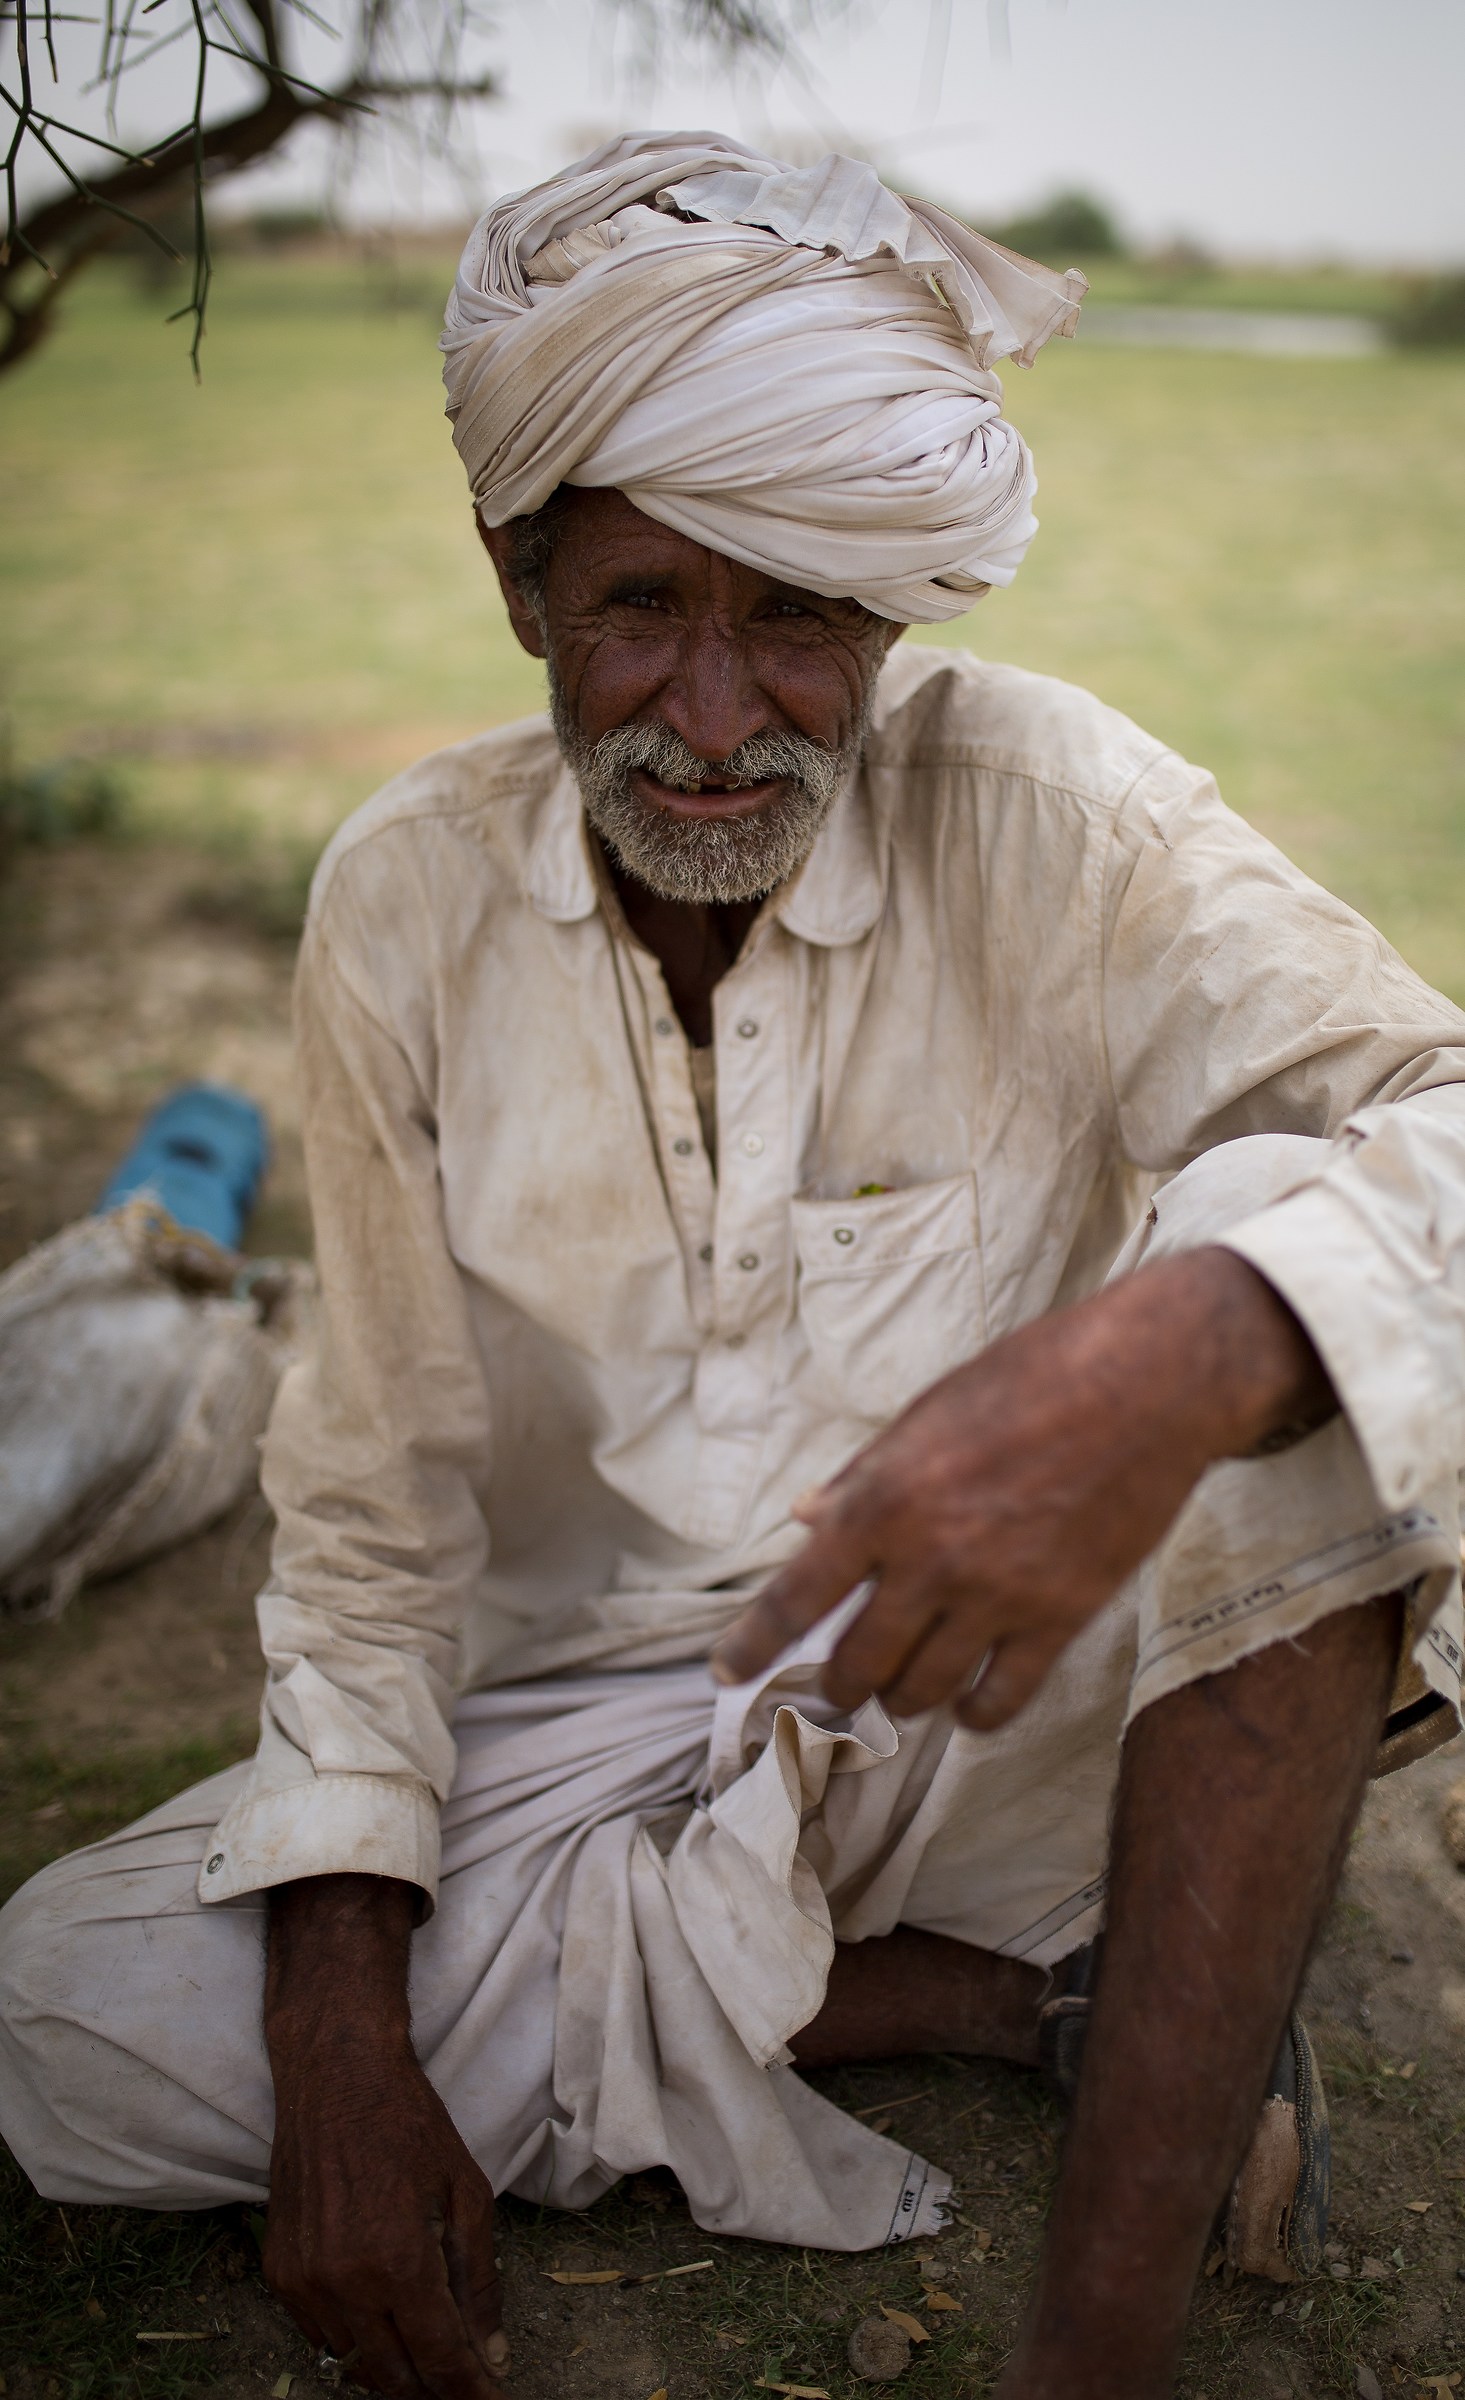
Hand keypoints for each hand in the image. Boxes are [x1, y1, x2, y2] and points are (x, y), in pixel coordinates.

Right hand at [264, 1877, 507, 2399]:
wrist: (335, 2076)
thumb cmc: (410, 2124)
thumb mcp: (466, 2192)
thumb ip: (479, 2279)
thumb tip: (491, 2351)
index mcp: (399, 2262)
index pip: (439, 2359)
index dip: (469, 2390)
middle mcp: (344, 2282)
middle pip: (392, 2377)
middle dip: (432, 2388)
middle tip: (460, 2381)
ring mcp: (304, 2281)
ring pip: (351, 2363)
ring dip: (391, 2369)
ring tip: (423, 2353)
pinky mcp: (278, 2272)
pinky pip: (318, 2334)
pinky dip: (351, 2341)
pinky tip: (379, 2322)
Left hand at [712, 1248, 1332, 1729]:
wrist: (1147, 1384)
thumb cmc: (1031, 1378)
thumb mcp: (927, 1412)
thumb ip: (863, 1476)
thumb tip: (804, 1518)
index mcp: (884, 1501)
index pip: (795, 1597)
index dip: (751, 1646)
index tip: (727, 1675)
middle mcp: (930, 1559)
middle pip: (855, 1662)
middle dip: (835, 1682)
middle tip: (834, 1682)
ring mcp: (997, 1597)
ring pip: (920, 1690)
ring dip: (899, 1700)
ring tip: (899, 1691)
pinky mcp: (1059, 1619)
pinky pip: (999, 1699)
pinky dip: (973, 1715)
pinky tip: (966, 1706)